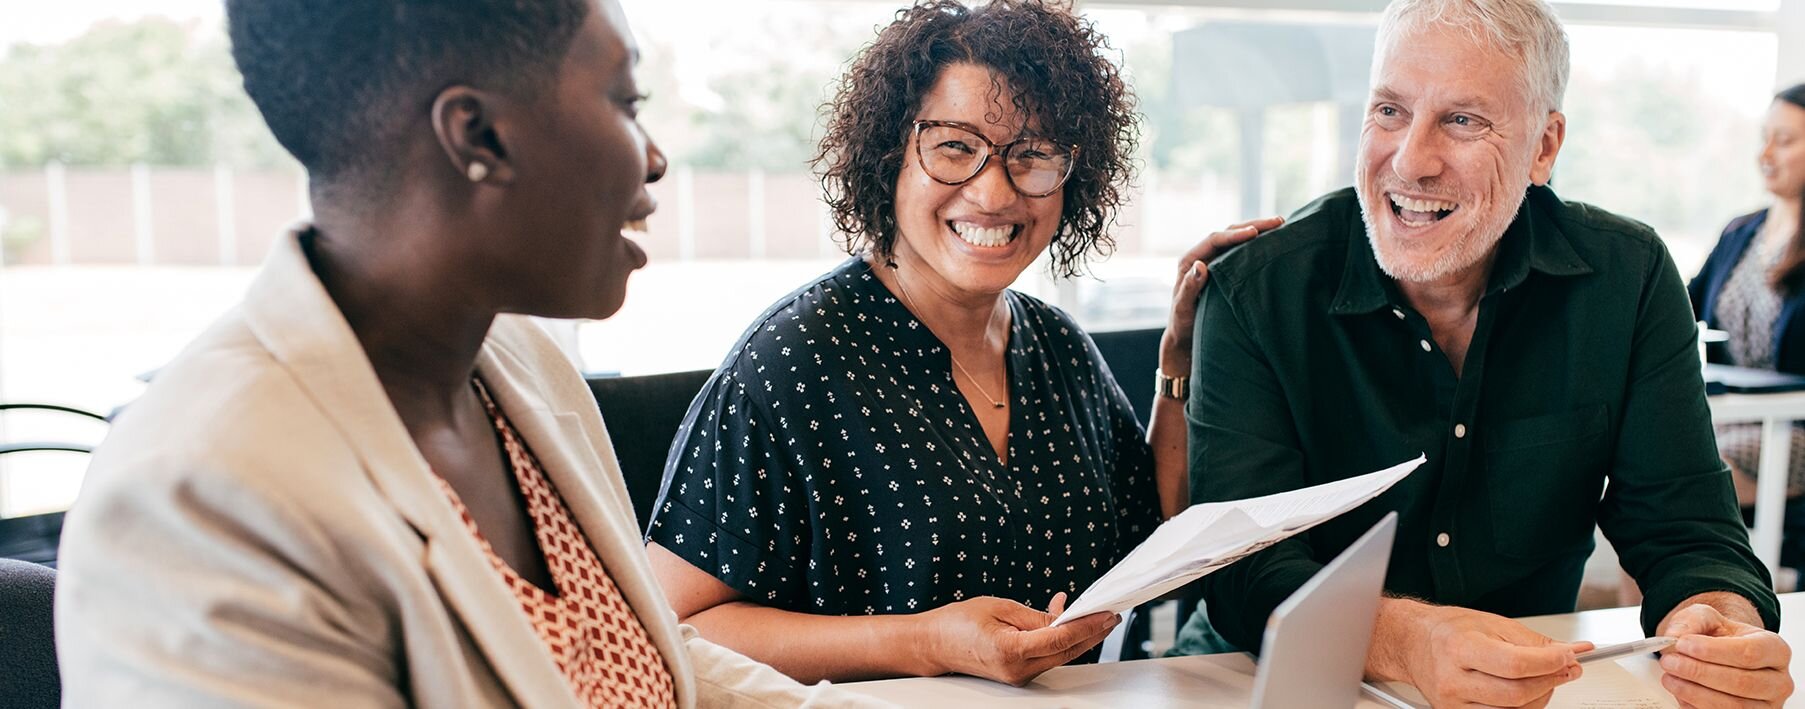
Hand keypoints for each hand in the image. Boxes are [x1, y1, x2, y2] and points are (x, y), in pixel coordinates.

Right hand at [918, 592, 1118, 685]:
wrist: (933, 644)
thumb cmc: (957, 623)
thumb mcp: (999, 607)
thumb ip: (1035, 616)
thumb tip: (1064, 617)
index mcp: (1011, 651)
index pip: (1060, 639)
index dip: (1087, 625)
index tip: (1105, 614)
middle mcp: (1018, 670)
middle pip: (1066, 652)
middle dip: (1091, 633)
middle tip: (1110, 615)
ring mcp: (1018, 676)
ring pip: (1059, 656)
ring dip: (1078, 636)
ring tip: (1092, 615)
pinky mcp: (1018, 675)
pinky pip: (1047, 657)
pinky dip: (1060, 640)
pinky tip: (1063, 622)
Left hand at [1160, 216, 1284, 377]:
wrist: (1186, 337)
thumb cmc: (1183, 325)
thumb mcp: (1183, 309)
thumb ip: (1189, 288)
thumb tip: (1200, 265)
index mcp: (1189, 262)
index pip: (1214, 240)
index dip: (1235, 235)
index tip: (1255, 233)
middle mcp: (1202, 257)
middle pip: (1228, 233)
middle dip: (1253, 226)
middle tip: (1278, 222)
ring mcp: (1215, 263)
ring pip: (1237, 241)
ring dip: (1258, 232)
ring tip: (1281, 226)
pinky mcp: (1225, 271)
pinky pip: (1242, 253)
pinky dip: (1257, 246)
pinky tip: (1274, 243)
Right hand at [1385, 602, 1590, 708]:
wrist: (1413, 643)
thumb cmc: (1450, 630)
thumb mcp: (1492, 623)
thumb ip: (1534, 641)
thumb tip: (1571, 652)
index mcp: (1460, 647)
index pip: (1515, 664)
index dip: (1550, 663)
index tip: (1568, 657)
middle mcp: (1452, 678)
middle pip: (1516, 694)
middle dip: (1550, 681)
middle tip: (1565, 668)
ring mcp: (1452, 702)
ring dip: (1539, 696)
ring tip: (1543, 678)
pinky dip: (1521, 706)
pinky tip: (1525, 691)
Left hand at [1656, 603, 1792, 706]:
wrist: (1720, 654)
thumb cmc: (1720, 636)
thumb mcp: (1707, 618)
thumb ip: (1692, 621)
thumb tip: (1676, 636)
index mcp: (1775, 649)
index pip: (1749, 653)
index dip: (1713, 651)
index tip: (1683, 644)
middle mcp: (1778, 681)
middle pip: (1742, 682)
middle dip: (1700, 672)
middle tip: (1670, 661)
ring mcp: (1766, 705)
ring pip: (1734, 706)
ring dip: (1695, 692)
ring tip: (1670, 677)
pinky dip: (1696, 706)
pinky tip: (1681, 692)